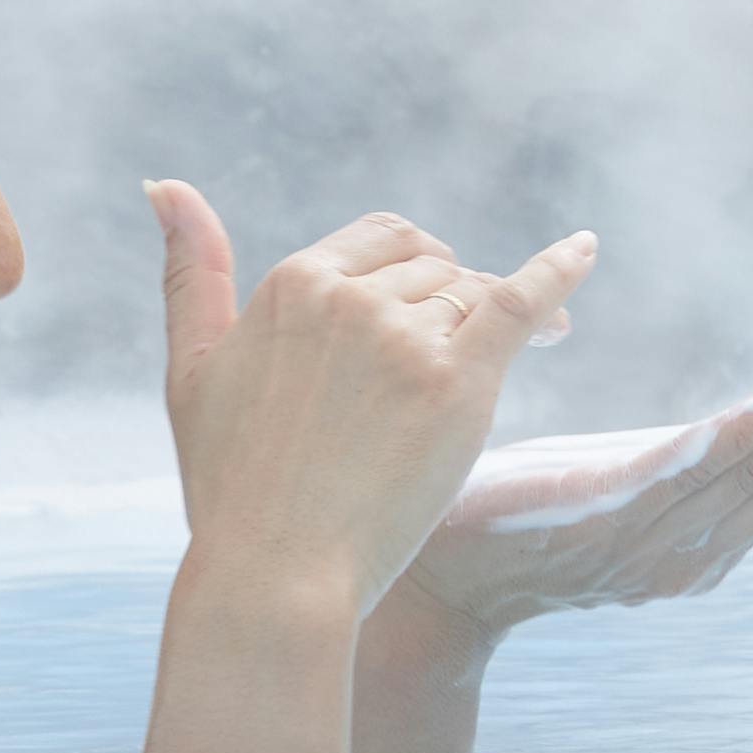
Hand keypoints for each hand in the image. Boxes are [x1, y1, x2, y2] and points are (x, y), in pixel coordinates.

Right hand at [140, 183, 594, 752]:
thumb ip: (191, 272)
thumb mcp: (193, 368)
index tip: (431, 302)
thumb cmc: (231, 484)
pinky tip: (588, 250)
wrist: (274, 572)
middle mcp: (350, 297)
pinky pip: (520, 302)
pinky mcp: (457, 381)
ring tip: (521, 352)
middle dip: (450, 305)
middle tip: (461, 359)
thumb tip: (165, 181)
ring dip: (488, 326)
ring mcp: (406, 337)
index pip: (384, 239)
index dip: (414, 268)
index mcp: (292, 283)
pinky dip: (559, 272)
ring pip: (472, 297)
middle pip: (435, 270)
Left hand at [392, 331, 752, 636]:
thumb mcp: (616, 487)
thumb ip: (678, 467)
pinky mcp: (606, 513)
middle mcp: (693, 553)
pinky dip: (752, 431)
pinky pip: (693, 468)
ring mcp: (653, 538)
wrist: (428, 574)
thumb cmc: (517, 522)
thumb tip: (728, 435)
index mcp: (702, 544)